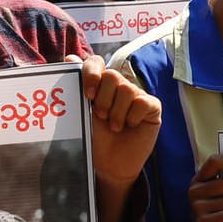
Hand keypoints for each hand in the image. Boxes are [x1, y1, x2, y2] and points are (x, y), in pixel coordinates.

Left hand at [73, 54, 160, 190]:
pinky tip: (130, 126)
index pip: (96, 62)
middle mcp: (118, 86)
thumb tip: (71, 56)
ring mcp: (136, 95)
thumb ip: (77, 87)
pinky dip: (133, 116)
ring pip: (127, 89)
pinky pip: (143, 102)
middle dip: (103, 99)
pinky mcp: (152, 107)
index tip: (88, 95)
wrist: (109, 166)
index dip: (91, 73)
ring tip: (114, 126)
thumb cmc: (95, 140)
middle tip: (101, 117)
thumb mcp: (82, 113)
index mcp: (99, 85)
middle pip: (111, 75)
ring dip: (117, 112)